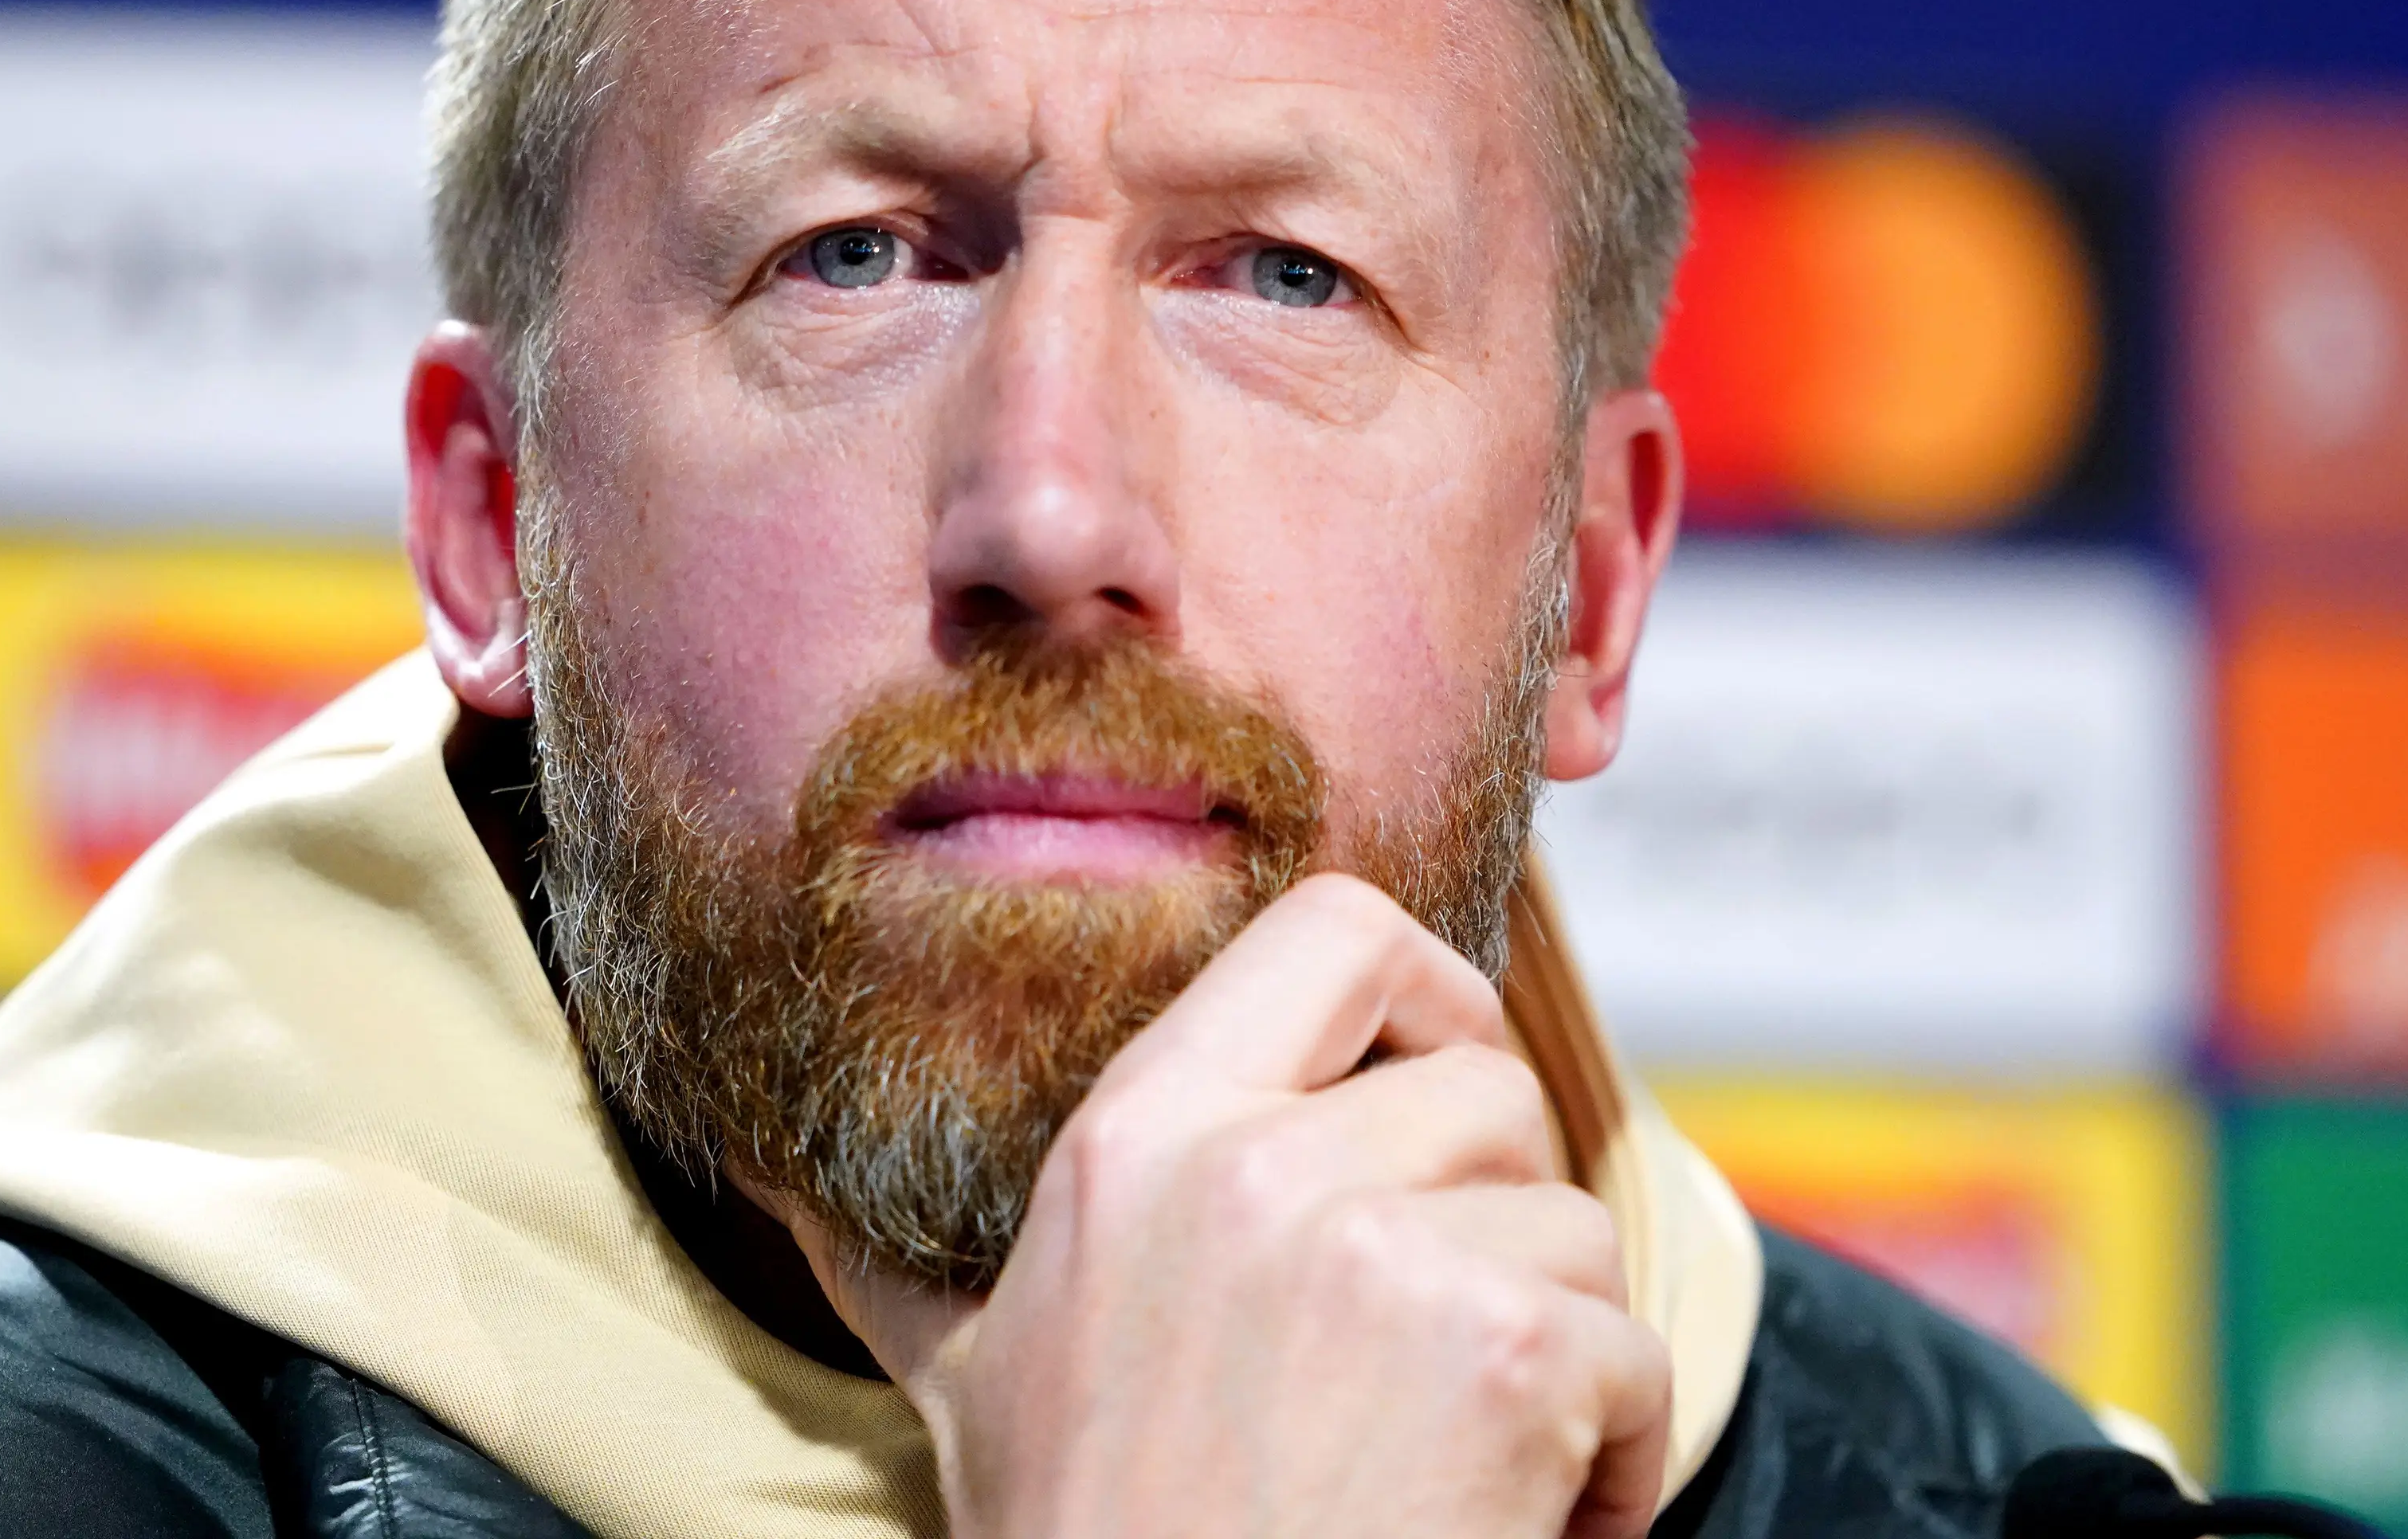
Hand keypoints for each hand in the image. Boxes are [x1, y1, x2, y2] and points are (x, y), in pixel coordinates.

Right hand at [793, 872, 1673, 1538]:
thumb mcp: (968, 1385)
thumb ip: (901, 1266)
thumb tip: (778, 1185)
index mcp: (1136, 1135)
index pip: (1332, 927)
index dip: (1425, 986)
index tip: (1442, 1073)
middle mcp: (1254, 1165)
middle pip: (1486, 1085)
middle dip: (1507, 1211)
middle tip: (1459, 1340)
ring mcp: (1382, 1251)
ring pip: (1570, 1224)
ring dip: (1565, 1351)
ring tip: (1479, 1462)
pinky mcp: (1501, 1351)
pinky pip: (1630, 1347)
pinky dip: (1617, 1454)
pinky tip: (1532, 1522)